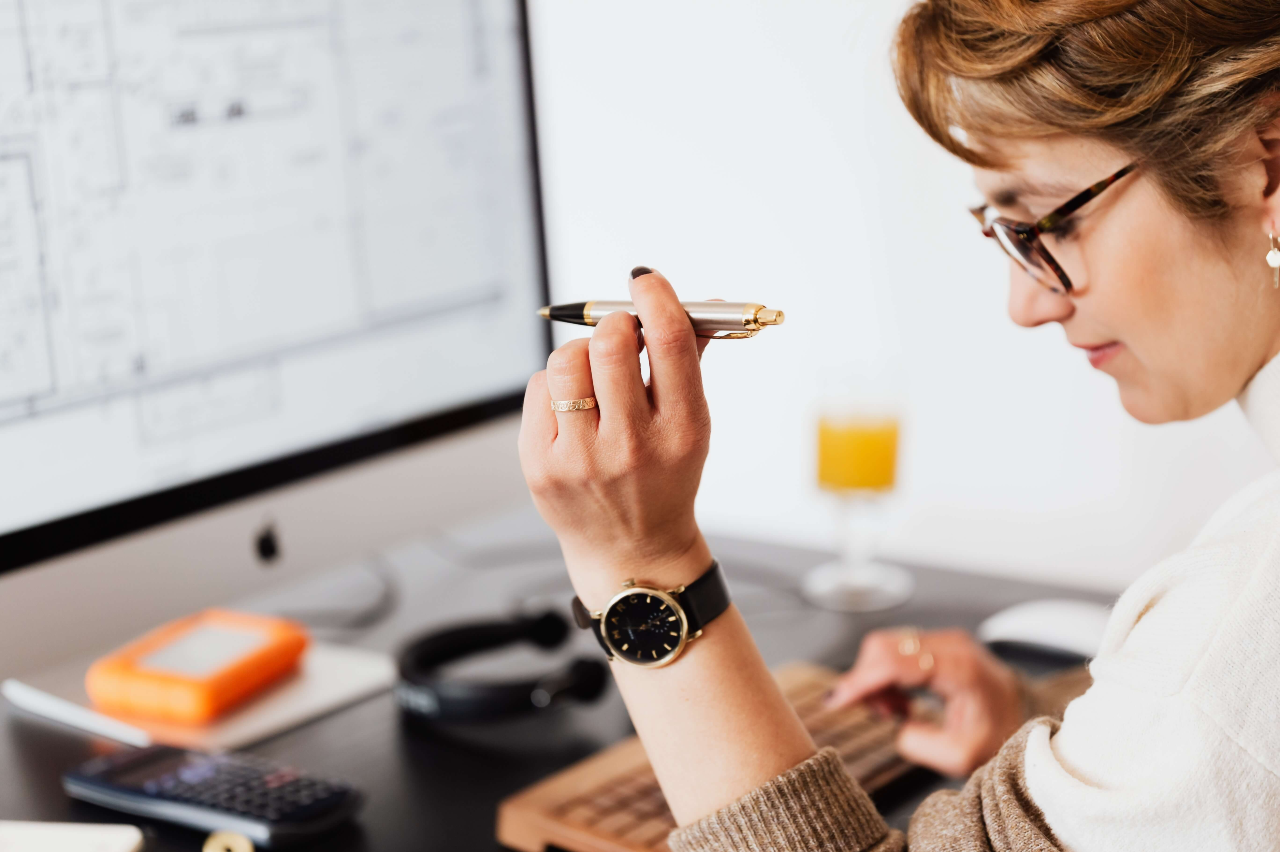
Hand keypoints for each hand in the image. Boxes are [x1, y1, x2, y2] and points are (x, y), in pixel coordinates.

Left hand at [518, 271, 714, 607]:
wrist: (632, 549)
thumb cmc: (664, 477)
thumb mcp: (692, 425)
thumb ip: (690, 361)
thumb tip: (708, 302)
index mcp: (681, 430)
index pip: (669, 342)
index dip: (655, 297)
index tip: (645, 281)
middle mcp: (633, 446)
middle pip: (611, 344)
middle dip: (614, 325)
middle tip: (619, 332)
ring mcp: (582, 459)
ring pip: (566, 361)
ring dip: (580, 353)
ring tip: (593, 375)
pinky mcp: (541, 465)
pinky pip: (539, 388)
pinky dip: (555, 386)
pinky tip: (573, 409)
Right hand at [825, 628, 1025, 776]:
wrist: (1024, 720)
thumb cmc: (1000, 737)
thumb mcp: (961, 757)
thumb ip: (920, 743)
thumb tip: (897, 725)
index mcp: (960, 668)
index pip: (894, 662)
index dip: (860, 681)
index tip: (836, 702)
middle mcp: (952, 645)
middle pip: (883, 647)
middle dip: (867, 682)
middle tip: (884, 716)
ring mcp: (945, 640)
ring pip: (885, 646)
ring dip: (877, 680)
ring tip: (898, 712)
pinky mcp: (939, 643)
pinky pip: (896, 650)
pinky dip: (888, 676)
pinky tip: (904, 701)